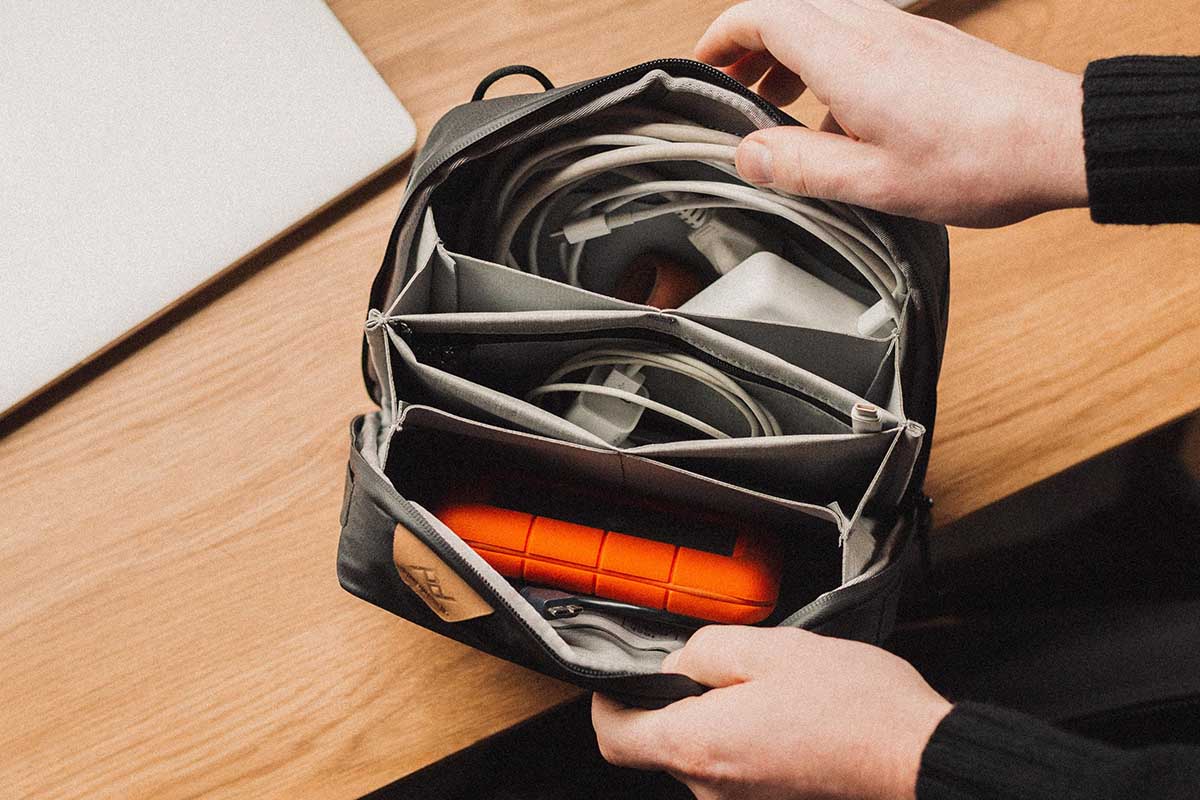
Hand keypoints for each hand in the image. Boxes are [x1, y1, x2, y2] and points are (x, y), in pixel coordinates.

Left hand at [592, 626, 951, 799]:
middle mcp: (712, 788)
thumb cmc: (857, 709)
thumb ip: (705, 650)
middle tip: (724, 665)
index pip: (614, 737)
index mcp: (700, 745)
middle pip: (663, 741)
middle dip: (682, 698)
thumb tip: (680, 661)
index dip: (610, 701)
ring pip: (707, 751)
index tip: (622, 679)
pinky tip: (792, 715)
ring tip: (774, 688)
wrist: (921, 759)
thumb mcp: (771, 647)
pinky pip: (740, 766)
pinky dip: (751, 737)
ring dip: (724, 716)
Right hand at [695, 0, 1087, 226]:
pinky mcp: (929, 45)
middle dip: (752, 47)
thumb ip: (800, 165)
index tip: (705, 64)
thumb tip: (747, 154)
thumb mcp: (872, 182)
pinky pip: (862, 37)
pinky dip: (831, 62)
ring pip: (826, 21)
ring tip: (779, 102)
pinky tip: (842, 117)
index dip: (724, 37)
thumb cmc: (978, 161)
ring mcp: (905, 32)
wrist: (1059, 139)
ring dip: (791, 54)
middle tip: (734, 89)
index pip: (764, 17)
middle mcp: (874, 30)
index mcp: (848, 57)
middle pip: (791, 12)